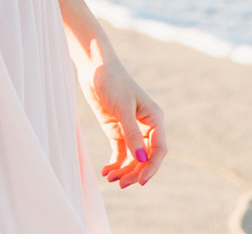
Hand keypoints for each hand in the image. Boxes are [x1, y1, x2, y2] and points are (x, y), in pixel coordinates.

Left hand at [84, 59, 166, 188]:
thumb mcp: (122, 108)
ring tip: (111, 179)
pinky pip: (120, 152)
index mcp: (154, 119)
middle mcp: (146, 126)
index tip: (141, 181)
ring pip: (133, 158)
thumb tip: (141, 160)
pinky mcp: (117, 129)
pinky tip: (106, 171)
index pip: (158, 150)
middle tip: (121, 184)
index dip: (152, 167)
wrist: (93, 67)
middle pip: (145, 157)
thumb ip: (131, 134)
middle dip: (135, 172)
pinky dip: (115, 163)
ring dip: (124, 170)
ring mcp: (131, 129)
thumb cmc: (111, 81)